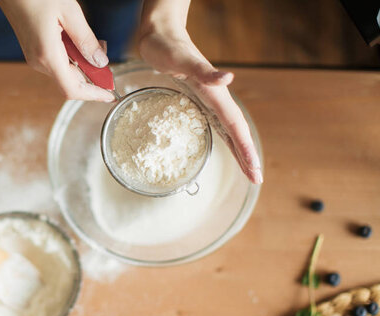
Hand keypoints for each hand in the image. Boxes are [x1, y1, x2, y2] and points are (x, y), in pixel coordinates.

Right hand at [0, 0, 114, 101]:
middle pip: (71, 83)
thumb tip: (100, 62)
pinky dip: (73, 60)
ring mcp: (35, 59)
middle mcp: (39, 62)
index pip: (72, 89)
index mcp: (47, 55)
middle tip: (108, 62)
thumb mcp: (69, 12)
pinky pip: (58, 64)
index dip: (93, 95)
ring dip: (83, 66)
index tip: (109, 95)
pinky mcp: (35, 53)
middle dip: (92, 77)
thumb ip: (86, 39)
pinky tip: (79, 43)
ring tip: (96, 46)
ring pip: (65, 74)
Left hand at [139, 1, 262, 183]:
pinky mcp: (198, 100)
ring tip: (248, 170)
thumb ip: (206, 71)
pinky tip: (227, 147)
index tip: (254, 170)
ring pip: (229, 131)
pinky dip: (224, 139)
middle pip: (237, 133)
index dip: (245, 149)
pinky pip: (215, 124)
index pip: (235, 127)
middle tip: (256, 180)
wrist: (161, 35)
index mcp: (215, 94)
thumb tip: (229, 78)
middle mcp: (216, 99)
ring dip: (239, 151)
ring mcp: (208, 100)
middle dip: (247, 157)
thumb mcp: (184, 60)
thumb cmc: (170, 47)